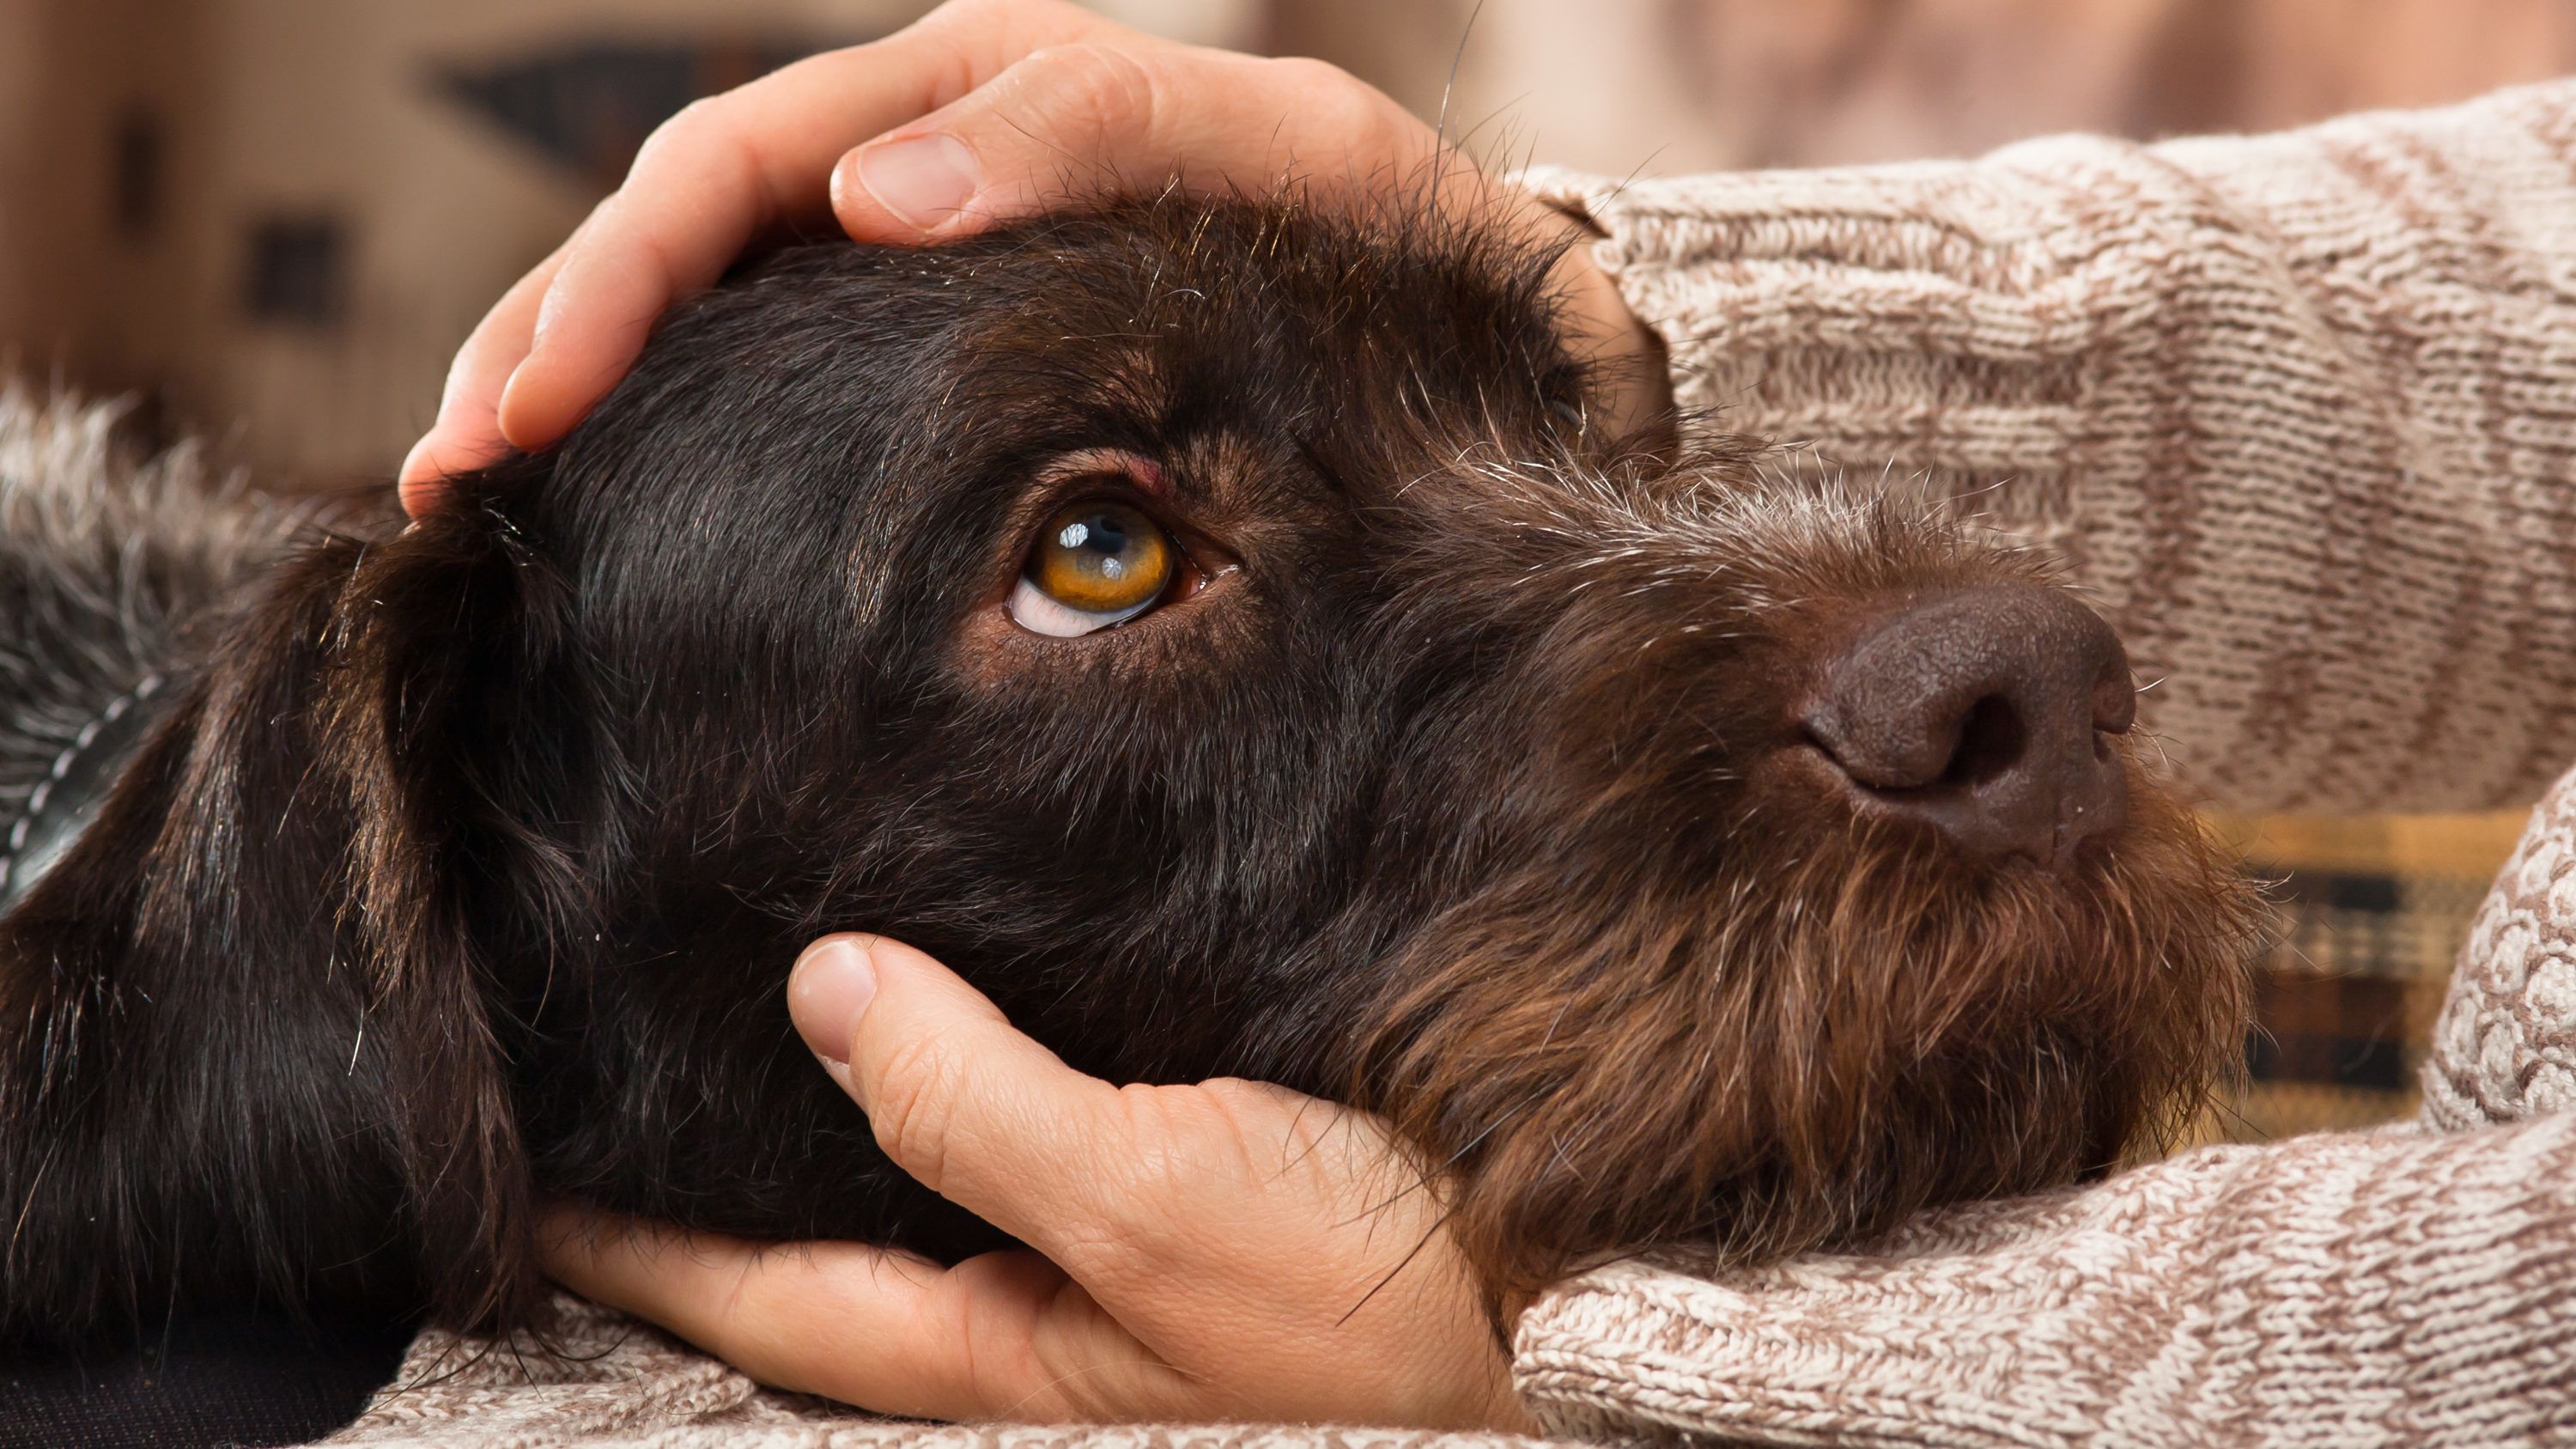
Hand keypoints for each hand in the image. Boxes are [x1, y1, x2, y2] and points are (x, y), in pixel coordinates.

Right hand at [399, 0, 1666, 514]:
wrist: (1463, 304)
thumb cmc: (1380, 233)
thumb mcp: (1279, 151)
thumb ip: (1090, 135)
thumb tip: (874, 195)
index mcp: (975, 90)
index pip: (740, 163)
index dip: (623, 276)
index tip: (539, 401)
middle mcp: (917, 153)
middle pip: (677, 224)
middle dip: (550, 336)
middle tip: (453, 475)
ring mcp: (914, 243)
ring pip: (696, 293)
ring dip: (567, 377)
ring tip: (464, 494)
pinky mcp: (927, 338)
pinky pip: (765, 358)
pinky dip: (663, 419)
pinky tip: (591, 492)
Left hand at [539, 934, 1527, 1430]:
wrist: (1585, 1295)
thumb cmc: (1387, 1302)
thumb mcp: (1166, 1205)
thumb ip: (981, 1109)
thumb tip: (824, 991)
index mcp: (1006, 1351)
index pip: (762, 1291)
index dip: (630, 1229)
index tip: (518, 1149)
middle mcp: (1039, 1320)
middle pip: (830, 1245)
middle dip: (718, 1169)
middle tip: (608, 1059)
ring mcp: (1115, 1269)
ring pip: (932, 1186)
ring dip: (842, 1112)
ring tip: (751, 1010)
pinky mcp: (1197, 1201)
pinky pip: (1038, 1139)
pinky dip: (968, 1077)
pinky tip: (960, 1001)